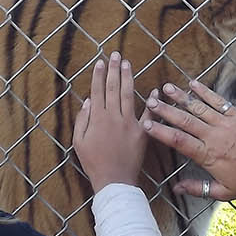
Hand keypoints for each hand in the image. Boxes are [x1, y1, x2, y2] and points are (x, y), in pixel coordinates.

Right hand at [73, 52, 151, 189]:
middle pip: (113, 88)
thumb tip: (88, 101)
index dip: (99, 76)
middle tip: (116, 55)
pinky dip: (152, 101)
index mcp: (97, 119)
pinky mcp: (142, 132)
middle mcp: (113, 117)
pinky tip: (155, 88)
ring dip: (128, 77)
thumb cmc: (93, 162)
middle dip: (114, 70)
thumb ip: (82, 120)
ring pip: (128, 95)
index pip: (98, 91)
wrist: (114, 180)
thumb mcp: (79, 142)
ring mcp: (129, 123)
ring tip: (128, 63)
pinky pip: (148, 114)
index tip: (101, 62)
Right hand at [140, 80, 235, 200]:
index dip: (161, 132)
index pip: (179, 141)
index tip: (146, 124)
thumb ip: (198, 188)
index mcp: (208, 155)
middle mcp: (214, 136)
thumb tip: (177, 189)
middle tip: (150, 101)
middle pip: (185, 120)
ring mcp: (225, 123)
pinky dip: (205, 92)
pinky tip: (193, 84)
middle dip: (166, 110)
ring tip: (166, 88)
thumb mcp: (223, 191)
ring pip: (199, 107)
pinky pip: (218, 101)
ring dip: (181, 97)